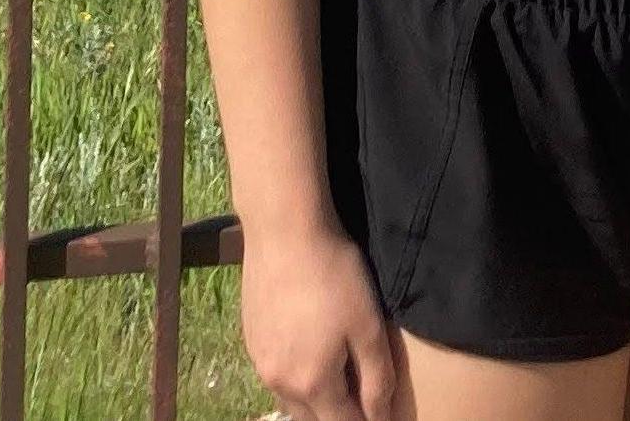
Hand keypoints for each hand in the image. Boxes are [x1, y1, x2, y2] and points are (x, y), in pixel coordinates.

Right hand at [240, 221, 412, 420]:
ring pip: (292, 399)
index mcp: (312, 384)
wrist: (284, 228)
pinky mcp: (251, 338)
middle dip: (337, 414)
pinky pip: (276, 373)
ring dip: (314, 398)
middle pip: (313, 418)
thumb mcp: (367, 325)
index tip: (378, 410)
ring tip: (336, 372)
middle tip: (360, 392)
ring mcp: (260, 361)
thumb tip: (379, 417)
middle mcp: (280, 382)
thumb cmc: (333, 274)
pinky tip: (308, 347)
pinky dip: (295, 374)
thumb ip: (376, 379)